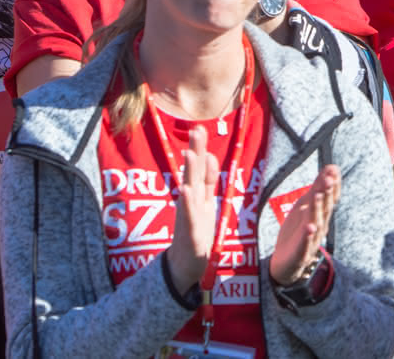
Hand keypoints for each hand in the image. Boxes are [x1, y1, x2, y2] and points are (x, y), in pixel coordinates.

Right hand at [164, 126, 220, 294]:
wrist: (184, 265)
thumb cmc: (195, 232)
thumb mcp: (205, 203)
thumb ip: (207, 181)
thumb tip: (209, 155)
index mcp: (199, 196)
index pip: (203, 170)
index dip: (203, 151)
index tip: (200, 129)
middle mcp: (192, 202)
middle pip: (195, 173)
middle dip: (196, 151)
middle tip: (196, 130)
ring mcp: (189, 216)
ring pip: (191, 190)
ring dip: (190, 172)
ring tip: (190, 153)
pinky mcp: (189, 232)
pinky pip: (189, 215)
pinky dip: (187, 203)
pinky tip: (185, 190)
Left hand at [270, 164, 340, 284]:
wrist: (287, 263)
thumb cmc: (298, 231)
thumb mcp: (306, 206)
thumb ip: (318, 187)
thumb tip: (331, 167)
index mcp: (321, 214)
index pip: (330, 198)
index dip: (333, 185)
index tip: (334, 169)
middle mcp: (320, 225)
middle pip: (325, 208)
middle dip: (327, 193)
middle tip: (329, 178)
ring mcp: (311, 239)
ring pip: (316, 223)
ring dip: (318, 209)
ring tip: (318, 195)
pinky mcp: (300, 253)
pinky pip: (305, 244)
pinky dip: (308, 236)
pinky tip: (309, 227)